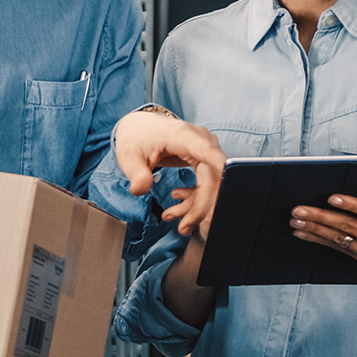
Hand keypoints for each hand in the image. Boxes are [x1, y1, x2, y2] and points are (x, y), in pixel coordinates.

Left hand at [113, 110, 225, 235]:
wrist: (139, 128)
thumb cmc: (136, 138)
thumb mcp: (129, 157)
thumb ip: (136, 174)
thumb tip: (139, 190)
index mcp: (182, 135)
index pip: (209, 154)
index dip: (222, 172)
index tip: (227, 193)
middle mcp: (200, 140)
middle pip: (213, 177)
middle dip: (200, 207)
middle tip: (183, 228)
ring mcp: (205, 148)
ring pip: (213, 183)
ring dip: (196, 205)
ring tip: (171, 216)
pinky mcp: (205, 157)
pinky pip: (209, 182)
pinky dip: (196, 197)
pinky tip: (177, 200)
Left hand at [288, 194, 356, 285]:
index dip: (352, 205)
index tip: (332, 197)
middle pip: (351, 228)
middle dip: (322, 217)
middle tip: (299, 210)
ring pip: (341, 241)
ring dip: (316, 230)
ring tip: (296, 221)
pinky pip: (341, 251)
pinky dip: (320, 241)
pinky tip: (305, 233)